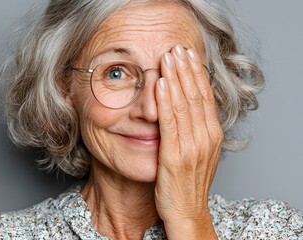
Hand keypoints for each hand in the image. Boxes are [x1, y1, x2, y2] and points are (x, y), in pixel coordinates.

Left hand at [154, 45, 221, 237]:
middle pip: (196, 96)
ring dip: (175, 78)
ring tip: (168, 58)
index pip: (205, 97)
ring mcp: (191, 147)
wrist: (187, 212)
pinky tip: (160, 84)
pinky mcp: (174, 156)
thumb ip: (194, 130)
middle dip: (186, 70)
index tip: (189, 55)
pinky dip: (165, 102)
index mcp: (212, 135)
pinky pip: (170, 123)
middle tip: (178, 48)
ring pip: (184, 105)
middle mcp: (205, 137)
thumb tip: (186, 108)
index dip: (197, 74)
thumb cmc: (188, 183)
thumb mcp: (197, 153)